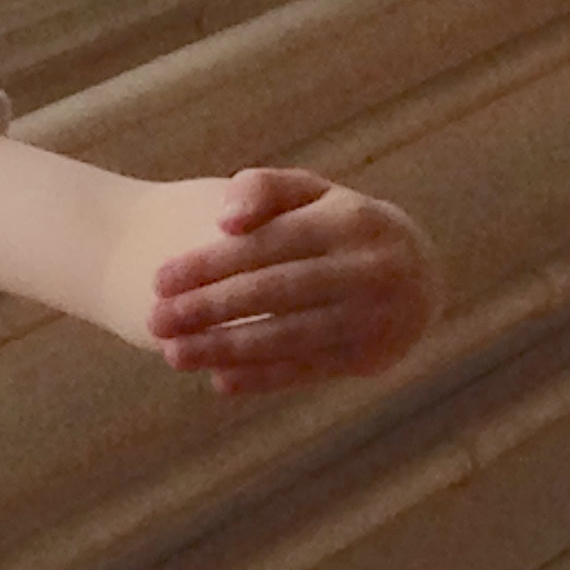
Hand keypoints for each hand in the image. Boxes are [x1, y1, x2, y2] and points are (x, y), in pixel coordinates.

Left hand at [147, 167, 439, 396]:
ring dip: (227, 348)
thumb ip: (260, 189)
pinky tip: (220, 380)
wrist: (414, 270)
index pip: (268, 243)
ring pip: (290, 336)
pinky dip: (265, 377)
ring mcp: (379, 315)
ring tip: (174, 355)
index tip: (157, 281)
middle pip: (275, 291)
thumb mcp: (305, 192)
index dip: (210, 263)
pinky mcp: (376, 356)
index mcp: (350, 219)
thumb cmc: (334, 224)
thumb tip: (225, 223)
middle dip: (209, 308)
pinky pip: (311, 369)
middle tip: (155, 321)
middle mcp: (371, 268)